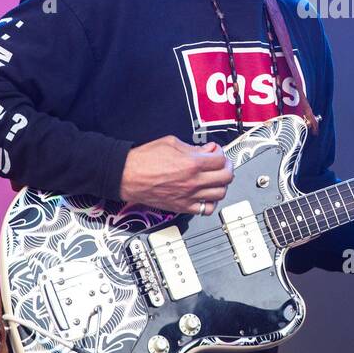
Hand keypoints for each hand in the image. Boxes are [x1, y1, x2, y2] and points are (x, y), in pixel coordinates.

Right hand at [119, 136, 233, 214]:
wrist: (127, 175)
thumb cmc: (144, 159)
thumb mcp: (172, 143)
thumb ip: (193, 147)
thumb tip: (207, 150)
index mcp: (192, 163)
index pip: (221, 160)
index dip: (221, 154)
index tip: (215, 152)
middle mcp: (193, 181)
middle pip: (226, 177)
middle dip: (226, 168)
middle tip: (221, 164)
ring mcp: (189, 196)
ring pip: (220, 194)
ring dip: (221, 185)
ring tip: (215, 179)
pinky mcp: (182, 207)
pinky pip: (206, 210)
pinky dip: (210, 202)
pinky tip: (206, 195)